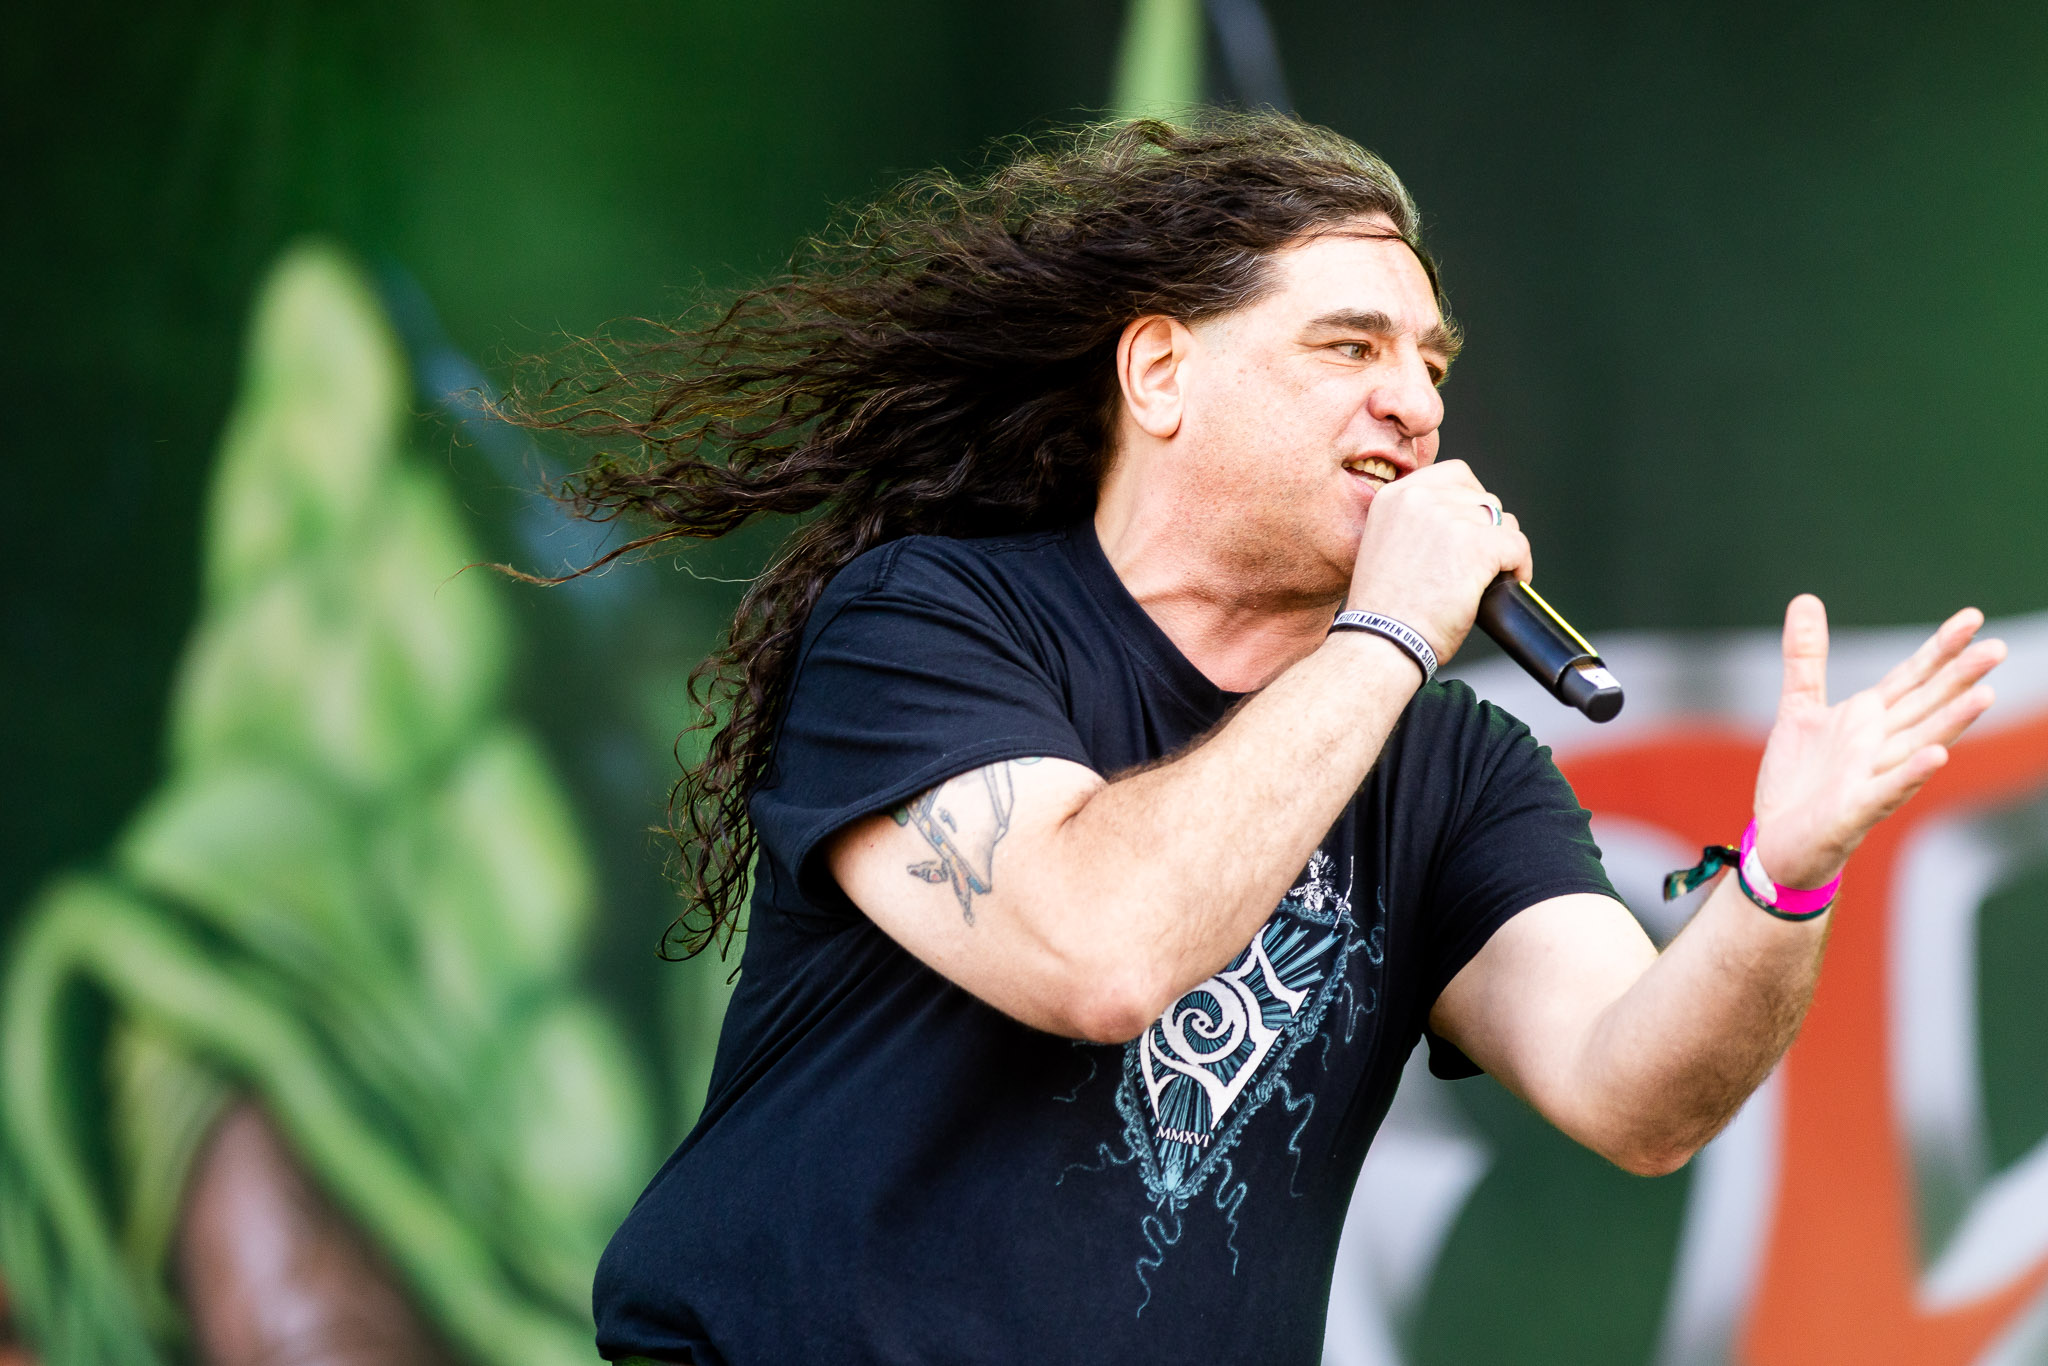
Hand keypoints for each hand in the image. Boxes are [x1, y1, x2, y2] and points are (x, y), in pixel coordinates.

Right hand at [1345, 459, 1531, 662]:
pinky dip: (1520, 566)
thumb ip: (1415, 523)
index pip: (1454, 476)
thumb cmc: (1383, 609)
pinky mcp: (1476, 545)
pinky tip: (1508, 583)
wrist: (1382, 640)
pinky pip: (1517, 545)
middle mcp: (1419, 499)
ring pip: (1502, 520)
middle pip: (1482, 498)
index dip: (1471, 502)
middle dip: (1487, 529)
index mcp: (1393, 496)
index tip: (1473, 527)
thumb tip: (1458, 521)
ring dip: (1502, 547)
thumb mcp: (1385, 545)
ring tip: (1490, 575)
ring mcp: (1448, 519)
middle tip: (1479, 561)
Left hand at [1751, 595, 2004, 889]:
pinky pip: (1887, 790)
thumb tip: (1806, 599)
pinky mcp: (1854, 810)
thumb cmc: (1799, 780)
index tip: (1972, 617)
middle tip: (1996, 648)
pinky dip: (1911, 774)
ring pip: (1918, 744)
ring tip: (1985, 694)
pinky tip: (1936, 757)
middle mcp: (1880, 745)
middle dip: (1959, 679)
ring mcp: (1872, 777)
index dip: (1940, 648)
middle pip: (1926, 706)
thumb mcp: (1799, 709)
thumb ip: (1806, 658)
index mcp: (1870, 719)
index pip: (1912, 677)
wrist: (1778, 842)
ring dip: (1950, 722)